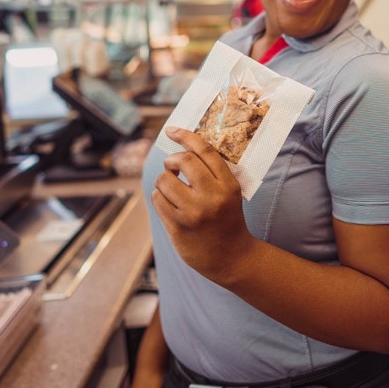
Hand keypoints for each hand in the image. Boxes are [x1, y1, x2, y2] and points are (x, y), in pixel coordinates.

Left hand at [151, 126, 255, 280]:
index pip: (205, 151)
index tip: (172, 130)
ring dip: (163, 180)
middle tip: (173, 166)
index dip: (185, 136)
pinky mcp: (178, 227)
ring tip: (171, 188)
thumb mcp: (230, 193)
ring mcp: (193, 213)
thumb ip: (212, 173)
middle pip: (183, 161)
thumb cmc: (227, 220)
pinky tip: (168, 203)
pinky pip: (157, 200)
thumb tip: (183, 148)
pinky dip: (159, 197)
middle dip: (172, 160)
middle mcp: (212, 197)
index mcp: (228, 185)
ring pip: (164, 180)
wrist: (231, 257)